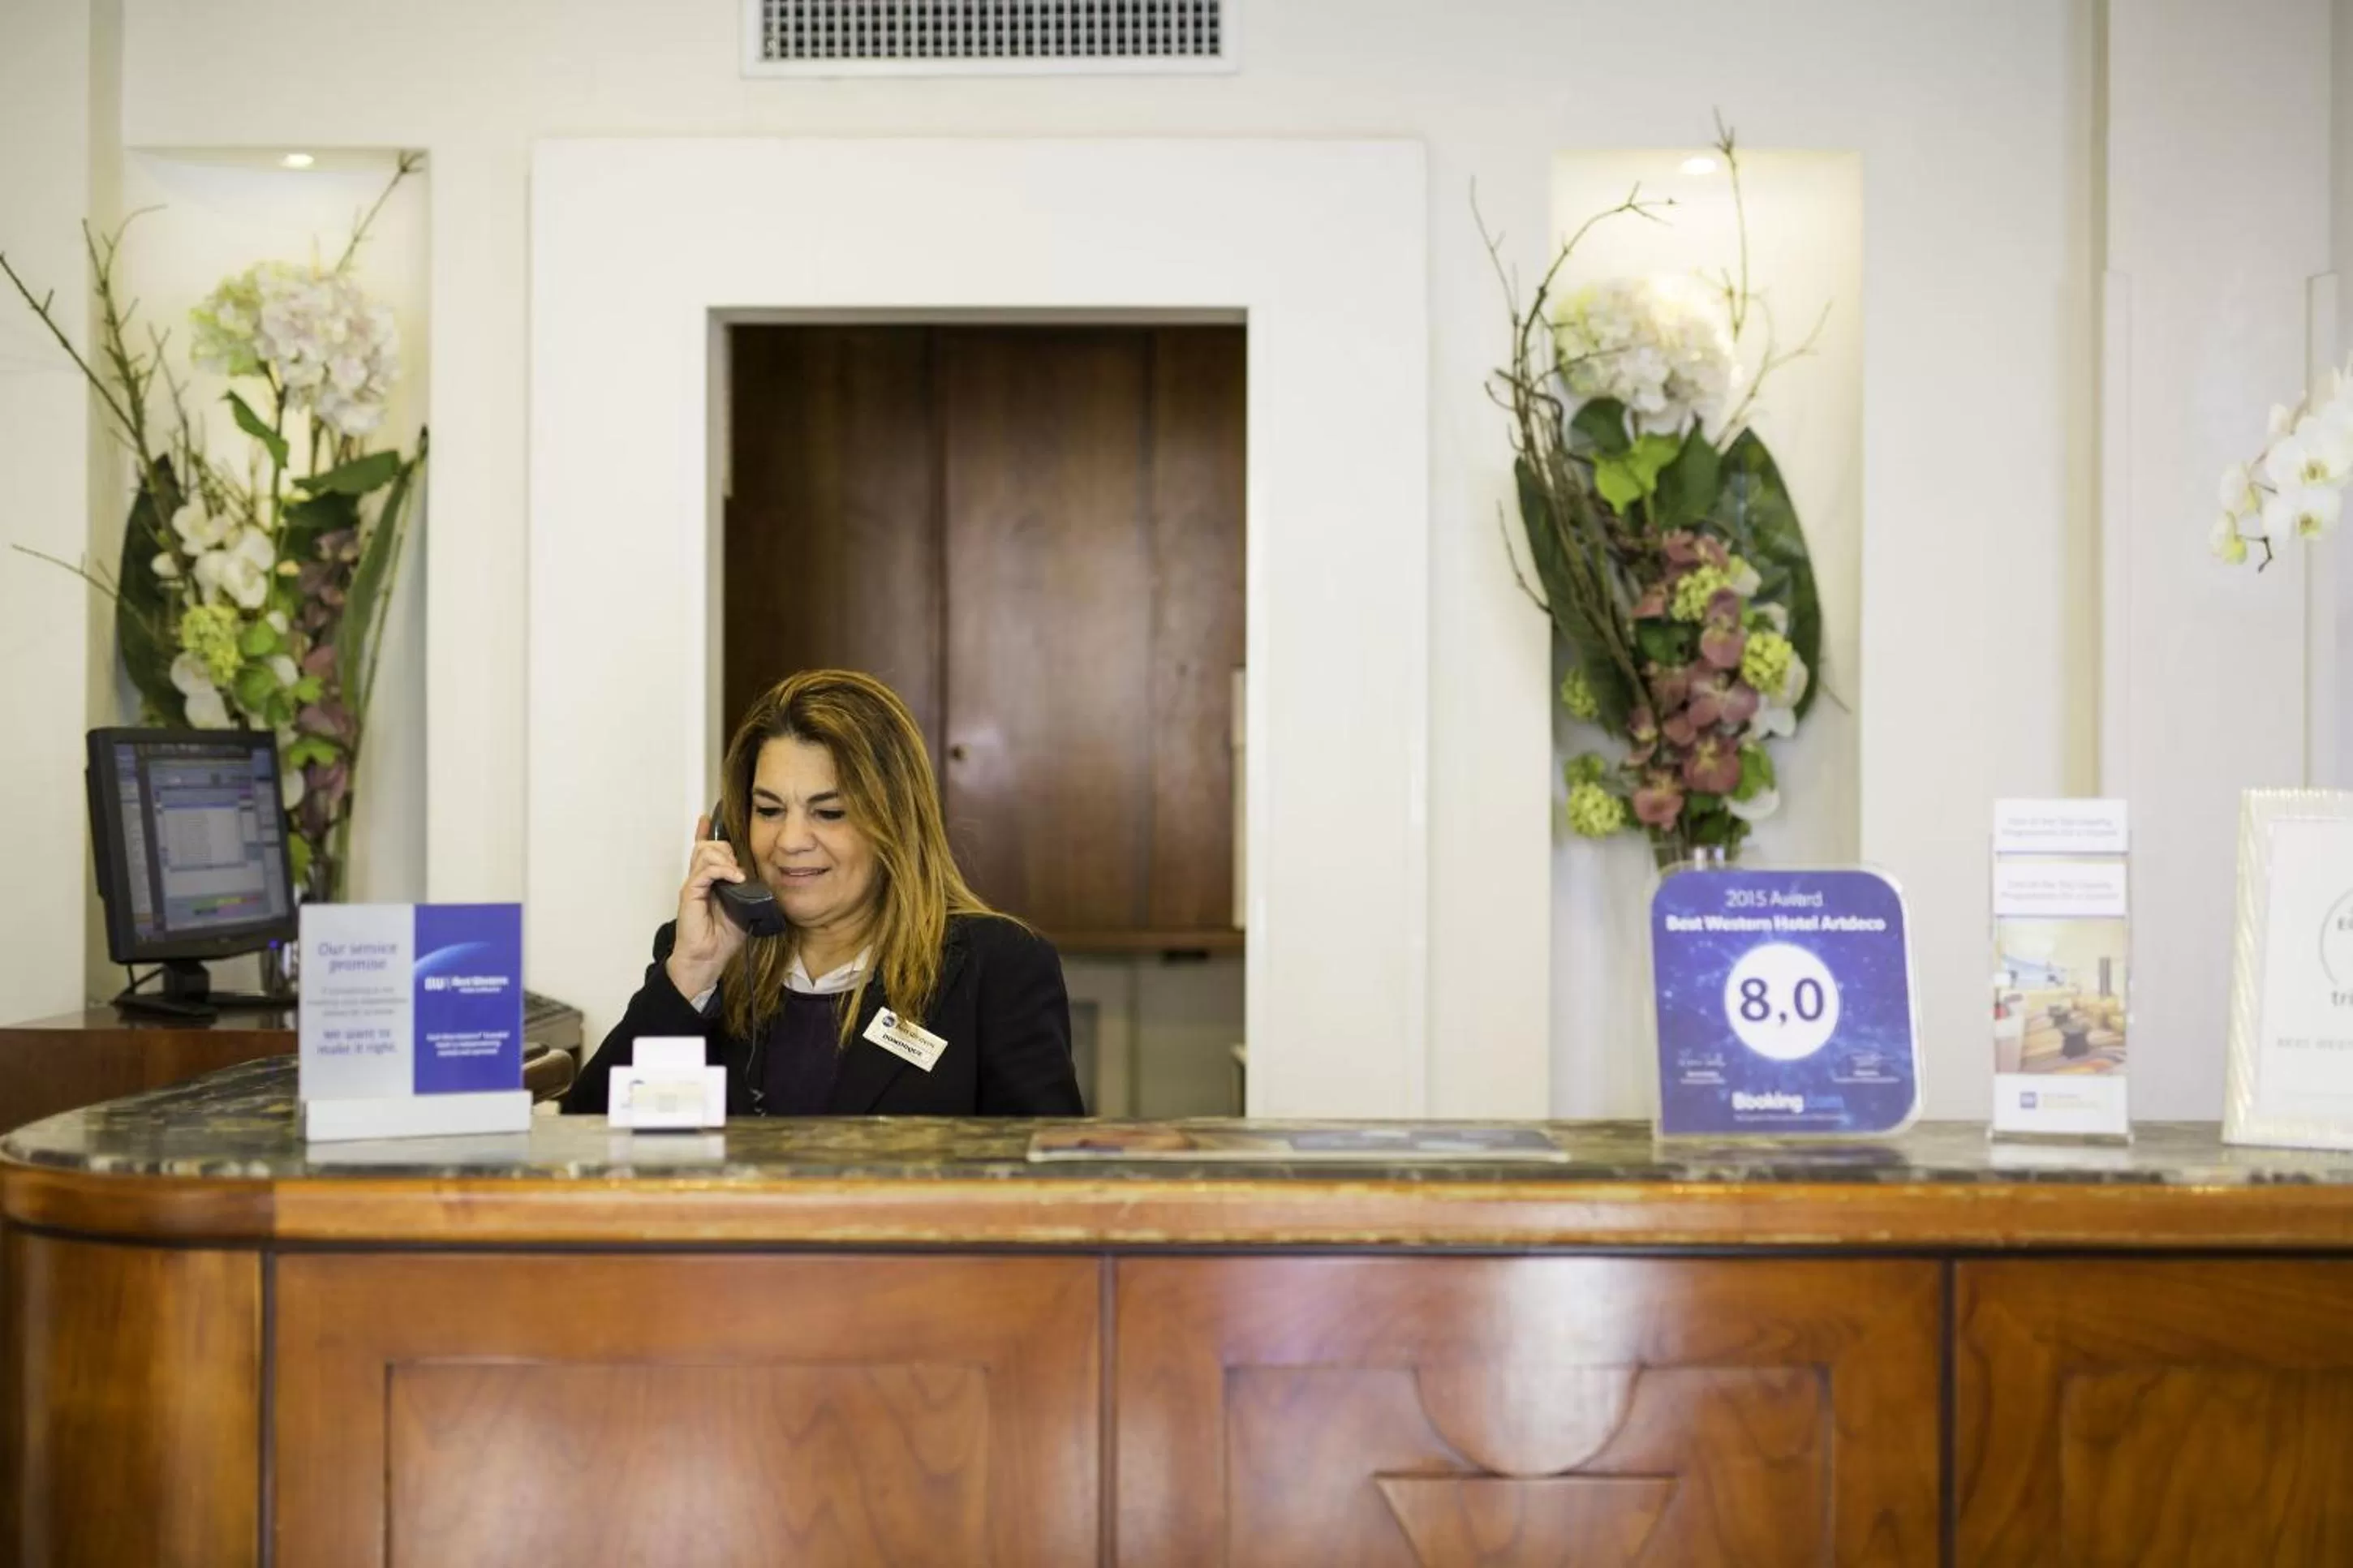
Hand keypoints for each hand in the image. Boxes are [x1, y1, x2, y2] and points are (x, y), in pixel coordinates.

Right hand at [664, 813, 747, 1000]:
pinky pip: (705, 870)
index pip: (705, 850)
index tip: (708, 817)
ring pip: (706, 853)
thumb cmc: (723, 937)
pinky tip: (735, 877)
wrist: (707, 958)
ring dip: (726, 858)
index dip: (706, 833)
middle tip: (739, 866)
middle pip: (708, 846)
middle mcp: (699, 879)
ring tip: (738, 874)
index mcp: (709, 881)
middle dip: (726, 848)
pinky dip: (722, 869)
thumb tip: (758, 876)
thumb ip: (747, 890)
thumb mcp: (743, 908)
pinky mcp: (690, 893)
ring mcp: (693, 885)